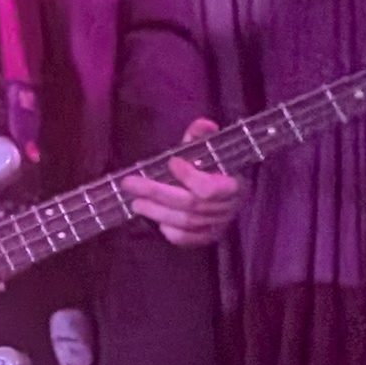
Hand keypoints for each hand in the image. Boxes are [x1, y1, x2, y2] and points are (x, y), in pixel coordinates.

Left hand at [117, 119, 242, 247]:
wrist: (229, 188)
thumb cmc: (215, 166)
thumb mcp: (209, 148)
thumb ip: (202, 136)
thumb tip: (203, 125)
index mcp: (234, 183)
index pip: (210, 187)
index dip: (190, 176)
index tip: (171, 162)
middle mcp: (229, 207)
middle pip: (191, 204)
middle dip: (157, 193)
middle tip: (130, 185)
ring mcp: (220, 224)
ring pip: (186, 222)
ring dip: (157, 212)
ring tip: (136, 203)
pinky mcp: (209, 236)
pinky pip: (188, 239)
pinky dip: (171, 231)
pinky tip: (157, 221)